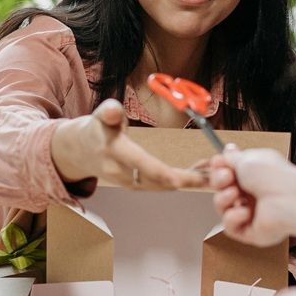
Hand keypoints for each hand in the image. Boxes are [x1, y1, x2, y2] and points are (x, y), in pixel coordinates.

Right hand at [51, 99, 205, 188]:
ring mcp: (131, 184)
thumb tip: (114, 109)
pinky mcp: (138, 186)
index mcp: (116, 154)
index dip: (162, 173)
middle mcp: (124, 174)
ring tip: (215, 168)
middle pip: (160, 182)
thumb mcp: (98, 117)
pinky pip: (164, 185)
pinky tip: (201, 172)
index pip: (141, 166)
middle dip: (189, 179)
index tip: (180, 179)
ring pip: (165, 186)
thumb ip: (109, 112)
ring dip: (191, 180)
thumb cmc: (94, 131)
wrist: (78, 153)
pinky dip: (183, 180)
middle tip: (217, 170)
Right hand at [208, 146, 295, 246]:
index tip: (217, 162)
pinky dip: (233, 218)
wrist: (289, 198)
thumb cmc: (273, 176)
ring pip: (223, 208)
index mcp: (254, 177)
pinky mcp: (251, 232)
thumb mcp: (247, 159)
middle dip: (219, 181)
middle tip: (227, 176)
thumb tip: (228, 149)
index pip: (228, 174)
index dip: (219, 169)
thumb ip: (233, 157)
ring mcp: (252, 214)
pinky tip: (246, 212)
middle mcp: (253, 195)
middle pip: (222, 190)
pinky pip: (230, 227)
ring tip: (235, 194)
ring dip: (223, 199)